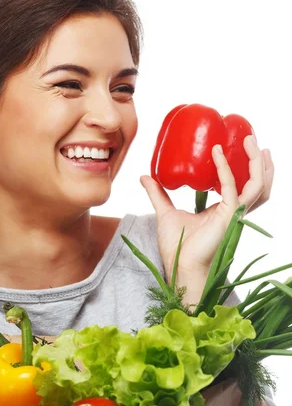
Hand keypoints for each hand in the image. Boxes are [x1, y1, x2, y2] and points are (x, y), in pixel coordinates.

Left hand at [142, 136, 273, 290]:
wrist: (179, 266)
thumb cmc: (177, 246)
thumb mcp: (165, 212)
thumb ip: (158, 194)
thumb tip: (145, 176)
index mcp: (223, 210)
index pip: (242, 185)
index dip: (245, 167)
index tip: (238, 146)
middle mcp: (233, 211)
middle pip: (258, 184)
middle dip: (259, 162)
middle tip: (251, 139)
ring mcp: (233, 215)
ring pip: (257, 186)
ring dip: (257, 164)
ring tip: (250, 142)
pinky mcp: (227, 217)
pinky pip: (231, 189)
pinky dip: (225, 170)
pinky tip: (216, 154)